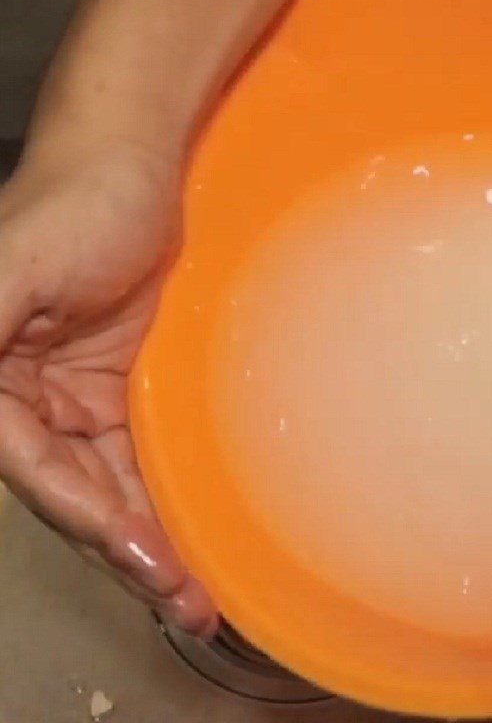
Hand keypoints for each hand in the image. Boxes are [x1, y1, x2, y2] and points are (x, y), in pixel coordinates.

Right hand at [0, 142, 217, 636]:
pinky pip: (142, 458)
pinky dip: (165, 499)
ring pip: (112, 488)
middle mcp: (30, 402)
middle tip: (184, 601)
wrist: (137, 168)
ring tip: (196, 594)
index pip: (38, 472)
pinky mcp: (124, 393)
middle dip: (128, 551)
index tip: (141, 554)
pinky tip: (192, 535)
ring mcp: (80, 401)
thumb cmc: (73, 203)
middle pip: (77, 494)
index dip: (88, 519)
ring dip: (152, 541)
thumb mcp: (10, 266)